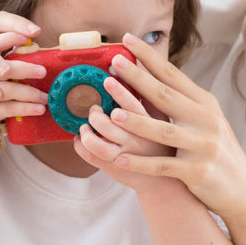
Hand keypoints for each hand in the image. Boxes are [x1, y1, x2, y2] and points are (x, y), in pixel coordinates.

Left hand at [72, 74, 177, 193]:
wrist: (165, 181)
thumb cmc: (163, 141)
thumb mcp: (164, 118)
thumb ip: (153, 95)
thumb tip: (143, 63)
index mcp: (153, 122)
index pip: (134, 104)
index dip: (119, 91)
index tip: (107, 79)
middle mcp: (139, 139)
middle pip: (110, 122)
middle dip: (95, 113)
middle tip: (93, 107)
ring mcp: (127, 155)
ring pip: (97, 143)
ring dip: (85, 131)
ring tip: (84, 125)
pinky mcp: (115, 168)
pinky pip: (91, 156)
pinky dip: (80, 146)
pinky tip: (80, 139)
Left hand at [80, 34, 245, 218]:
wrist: (243, 191)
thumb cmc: (216, 153)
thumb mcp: (206, 122)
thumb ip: (184, 102)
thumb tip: (153, 76)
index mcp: (205, 104)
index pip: (172, 75)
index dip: (149, 57)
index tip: (127, 39)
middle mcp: (206, 120)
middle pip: (166, 96)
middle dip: (138, 79)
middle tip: (113, 64)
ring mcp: (203, 146)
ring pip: (164, 131)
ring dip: (137, 122)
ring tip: (112, 114)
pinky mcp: (197, 171)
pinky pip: (163, 166)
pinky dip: (141, 164)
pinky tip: (120, 159)